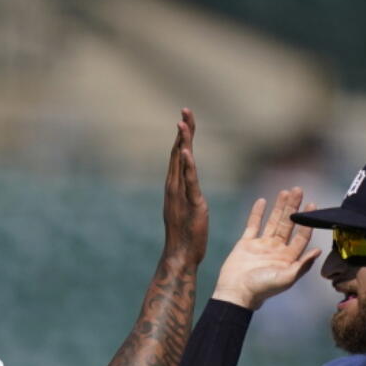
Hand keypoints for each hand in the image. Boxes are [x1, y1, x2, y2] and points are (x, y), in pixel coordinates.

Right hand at [162, 108, 207, 263]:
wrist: (180, 255)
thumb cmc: (186, 235)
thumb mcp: (189, 207)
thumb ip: (188, 192)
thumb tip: (189, 183)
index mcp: (176, 186)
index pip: (179, 155)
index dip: (183, 136)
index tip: (186, 117)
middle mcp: (174, 187)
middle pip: (177, 152)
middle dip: (183, 131)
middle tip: (185, 109)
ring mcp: (180, 195)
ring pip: (180, 163)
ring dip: (182, 142)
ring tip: (183, 123)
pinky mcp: (190, 203)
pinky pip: (188, 181)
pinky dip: (187, 165)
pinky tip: (187, 151)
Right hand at [212, 188, 320, 309]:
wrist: (237, 292)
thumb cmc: (263, 287)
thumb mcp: (287, 278)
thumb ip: (303, 264)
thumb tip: (318, 250)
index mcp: (289, 258)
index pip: (301, 236)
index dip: (307, 221)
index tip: (312, 205)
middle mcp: (277, 249)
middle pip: (288, 224)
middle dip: (294, 208)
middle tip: (298, 191)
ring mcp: (262, 245)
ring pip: (273, 222)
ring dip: (279, 207)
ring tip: (285, 192)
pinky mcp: (247, 243)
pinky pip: (253, 225)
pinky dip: (257, 213)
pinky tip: (263, 201)